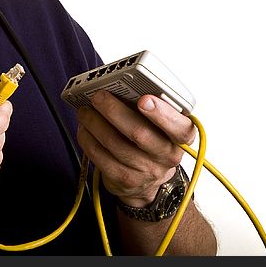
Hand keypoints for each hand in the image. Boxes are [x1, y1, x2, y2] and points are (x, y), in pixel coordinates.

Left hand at [77, 91, 194, 206]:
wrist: (148, 180)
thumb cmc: (152, 141)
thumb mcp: (161, 125)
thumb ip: (149, 107)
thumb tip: (120, 86)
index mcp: (181, 137)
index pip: (180, 127)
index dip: (162, 113)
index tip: (144, 100)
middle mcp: (166, 156)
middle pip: (139, 133)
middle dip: (114, 111)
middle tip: (99, 96)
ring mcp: (146, 171)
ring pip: (115, 144)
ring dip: (95, 123)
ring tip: (85, 111)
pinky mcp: (124, 180)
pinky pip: (101, 158)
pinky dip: (88, 139)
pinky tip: (84, 129)